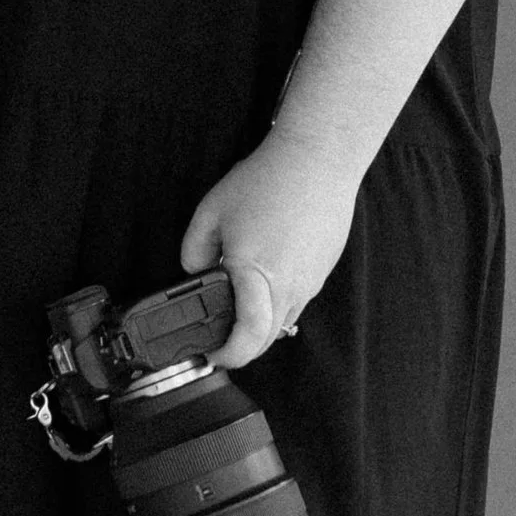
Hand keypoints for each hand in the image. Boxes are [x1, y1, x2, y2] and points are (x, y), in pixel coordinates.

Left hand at [179, 133, 356, 371]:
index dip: (227, 355)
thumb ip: (194, 249)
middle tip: (218, 339)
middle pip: (266, 341)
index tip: (212, 354)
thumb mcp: (212, 211)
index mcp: (258, 275)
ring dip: (260, 325)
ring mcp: (310, 281)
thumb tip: (195, 272)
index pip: (248, 338)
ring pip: (283, 322)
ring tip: (239, 306)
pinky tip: (264, 278)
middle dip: (241, 348)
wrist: (319, 159)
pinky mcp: (322, 271)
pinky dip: (277, 302)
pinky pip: (297, 300)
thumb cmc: (268, 180)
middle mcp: (289, 286)